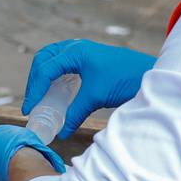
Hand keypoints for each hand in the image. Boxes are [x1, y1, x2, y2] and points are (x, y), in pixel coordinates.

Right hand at [21, 39, 156, 140]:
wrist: (150, 74)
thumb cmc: (124, 79)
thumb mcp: (95, 97)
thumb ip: (75, 113)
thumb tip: (61, 132)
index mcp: (76, 52)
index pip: (45, 69)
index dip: (34, 89)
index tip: (29, 108)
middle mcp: (77, 48)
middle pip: (44, 59)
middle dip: (35, 80)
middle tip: (32, 101)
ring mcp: (83, 52)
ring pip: (52, 60)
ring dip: (43, 76)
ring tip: (40, 97)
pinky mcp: (90, 59)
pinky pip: (64, 64)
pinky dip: (55, 76)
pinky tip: (56, 92)